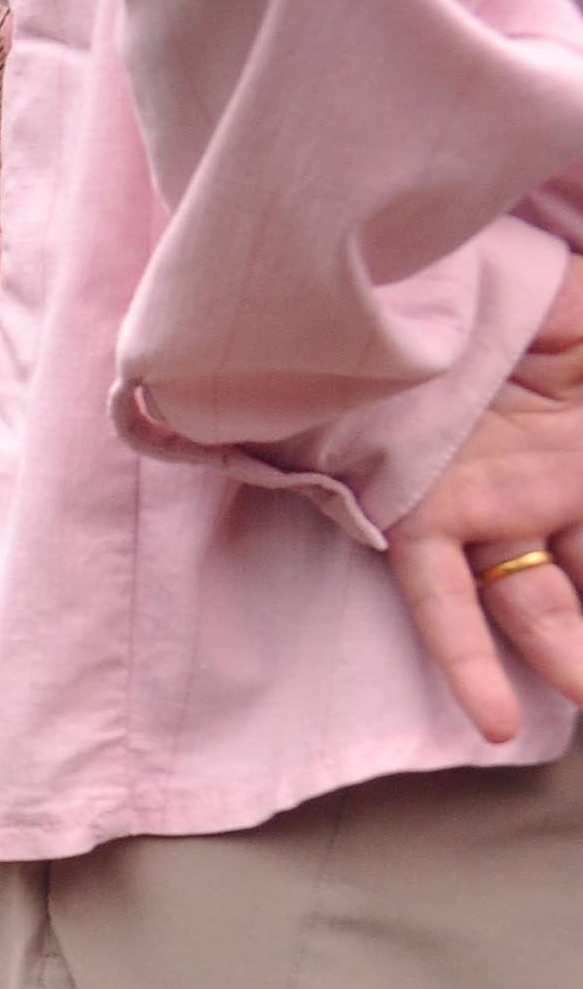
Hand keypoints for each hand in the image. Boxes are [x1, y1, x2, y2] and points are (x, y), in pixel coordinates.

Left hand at [386, 251, 582, 741]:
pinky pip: (444, 599)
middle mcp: (546, 488)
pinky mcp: (422, 513)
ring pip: (534, 606)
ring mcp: (489, 506)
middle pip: (581, 587)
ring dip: (566, 659)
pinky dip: (471, 661)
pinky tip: (500, 725)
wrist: (434, 264)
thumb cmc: (537, 298)